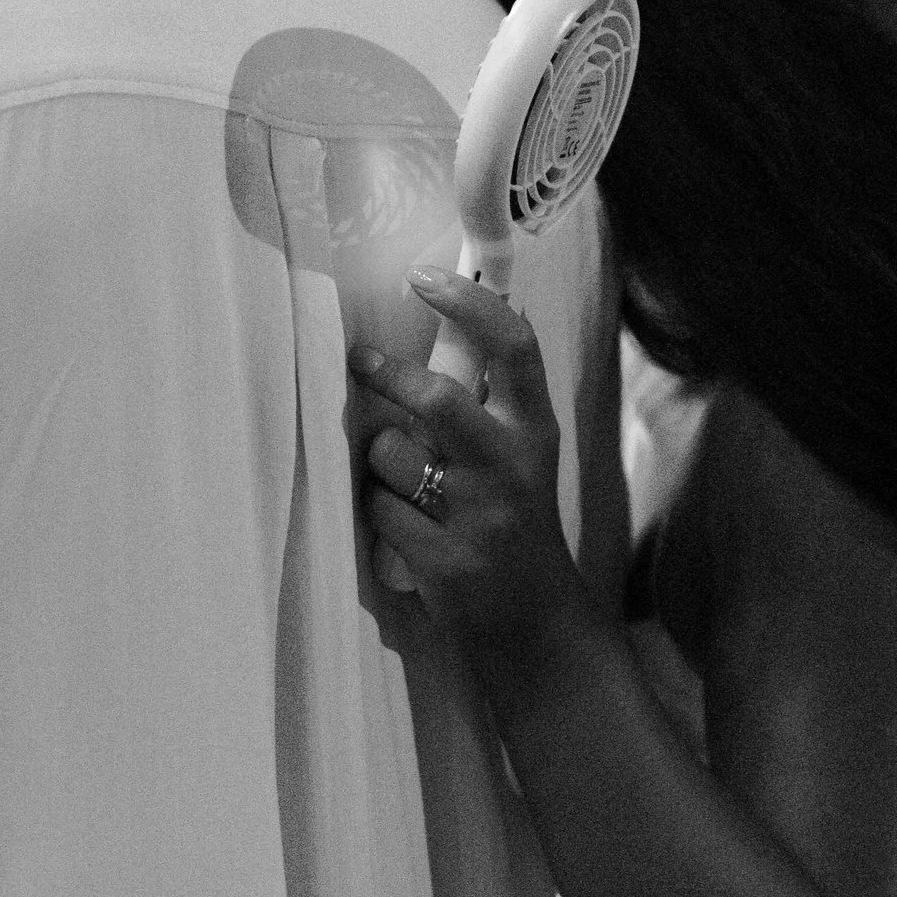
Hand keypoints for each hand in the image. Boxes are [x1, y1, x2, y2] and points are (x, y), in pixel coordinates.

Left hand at [348, 268, 588, 672]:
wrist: (532, 619)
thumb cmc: (516, 522)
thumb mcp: (523, 456)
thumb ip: (491, 402)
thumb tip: (442, 324)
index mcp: (536, 431)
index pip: (513, 347)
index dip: (467, 303)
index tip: (421, 277)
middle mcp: (512, 467)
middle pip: (437, 398)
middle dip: (386, 376)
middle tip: (360, 362)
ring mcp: (477, 515)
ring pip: (391, 455)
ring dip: (379, 460)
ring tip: (402, 480)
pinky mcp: (443, 559)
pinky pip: (379, 509)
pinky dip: (379, 511)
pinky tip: (405, 526)